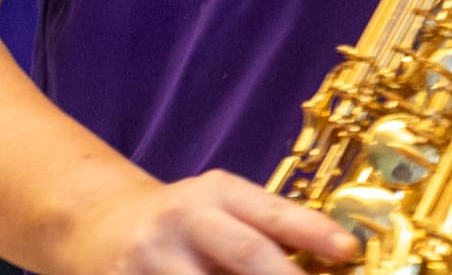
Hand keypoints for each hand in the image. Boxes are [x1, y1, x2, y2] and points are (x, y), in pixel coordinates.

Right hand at [74, 167, 359, 274]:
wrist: (102, 228)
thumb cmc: (183, 221)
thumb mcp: (220, 208)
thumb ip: (262, 229)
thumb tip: (327, 259)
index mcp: (216, 192)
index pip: (271, 212)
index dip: (313, 233)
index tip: (349, 251)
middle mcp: (185, 220)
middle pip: (245, 253)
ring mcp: (153, 260)